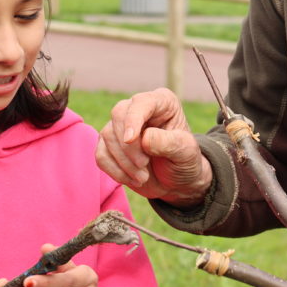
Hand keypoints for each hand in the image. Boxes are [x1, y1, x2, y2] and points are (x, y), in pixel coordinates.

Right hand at [96, 88, 212, 206]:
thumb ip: (169, 143)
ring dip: (124, 162)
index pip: (141, 102)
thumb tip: (144, 137)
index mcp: (162, 102)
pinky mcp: (110, 145)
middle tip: (144, 165)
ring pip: (108, 136)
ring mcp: (122, 126)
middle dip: (128, 146)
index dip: (133, 119)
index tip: (130, 140)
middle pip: (118, 115)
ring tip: (143, 178)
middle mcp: (139, 108)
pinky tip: (132, 179)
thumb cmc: (184, 162)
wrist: (176, 183)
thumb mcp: (186, 152)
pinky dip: (114, 170)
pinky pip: (101, 154)